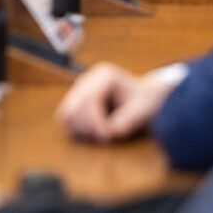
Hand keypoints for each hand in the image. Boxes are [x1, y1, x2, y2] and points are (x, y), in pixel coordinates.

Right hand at [55, 62, 176, 142]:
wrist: (147, 97)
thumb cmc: (146, 102)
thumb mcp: (142, 111)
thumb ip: (126, 121)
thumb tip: (107, 131)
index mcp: (104, 75)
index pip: (88, 100)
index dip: (95, 122)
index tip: (109, 135)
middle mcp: (87, 78)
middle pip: (72, 107)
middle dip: (87, 126)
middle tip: (104, 137)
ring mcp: (79, 88)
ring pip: (65, 113)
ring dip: (80, 128)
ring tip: (99, 135)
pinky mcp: (76, 99)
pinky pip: (65, 117)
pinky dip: (77, 128)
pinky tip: (93, 132)